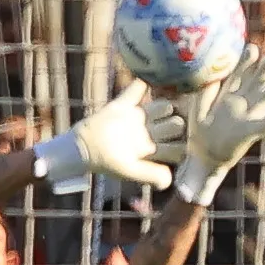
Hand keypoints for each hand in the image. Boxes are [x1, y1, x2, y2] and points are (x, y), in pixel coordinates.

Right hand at [32, 83, 187, 192]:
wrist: (79, 150)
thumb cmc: (104, 162)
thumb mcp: (128, 171)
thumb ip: (150, 174)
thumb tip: (169, 182)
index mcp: (151, 149)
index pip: (177, 145)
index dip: (184, 143)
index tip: (184, 141)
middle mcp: (147, 133)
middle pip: (174, 123)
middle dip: (178, 123)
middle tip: (178, 121)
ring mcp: (136, 118)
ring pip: (162, 106)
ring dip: (166, 105)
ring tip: (165, 106)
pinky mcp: (122, 105)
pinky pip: (136, 89)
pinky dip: (141, 84)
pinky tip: (144, 82)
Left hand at [172, 49, 264, 204]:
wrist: (203, 159)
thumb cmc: (200, 133)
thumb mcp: (199, 110)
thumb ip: (205, 93)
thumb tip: (211, 76)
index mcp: (229, 93)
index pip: (240, 72)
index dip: (247, 61)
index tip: (251, 49)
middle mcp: (243, 101)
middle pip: (259, 80)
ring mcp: (250, 116)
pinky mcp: (253, 132)